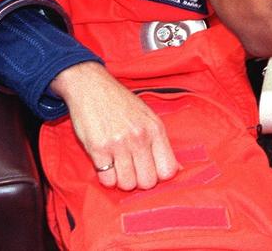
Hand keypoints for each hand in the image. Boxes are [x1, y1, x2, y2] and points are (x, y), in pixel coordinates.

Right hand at [51, 61, 179, 189]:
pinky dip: (107, 177)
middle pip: (147, 182)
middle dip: (140, 181)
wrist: (92, 86)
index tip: (150, 170)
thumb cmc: (121, 102)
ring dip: (122, 180)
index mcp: (155, 129)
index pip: (168, 170)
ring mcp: (118, 144)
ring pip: (127, 184)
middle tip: (132, 169)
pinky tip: (106, 164)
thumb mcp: (148, 116)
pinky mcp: (98, 149)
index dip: (159, 175)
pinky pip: (107, 180)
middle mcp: (139, 137)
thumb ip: (161, 142)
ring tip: (118, 166)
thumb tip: (179, 169)